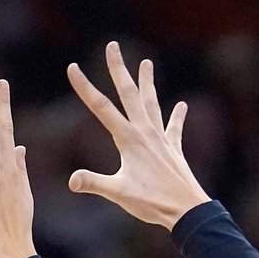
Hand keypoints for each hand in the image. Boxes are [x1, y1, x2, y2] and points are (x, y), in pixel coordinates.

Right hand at [66, 41, 209, 228]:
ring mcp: (161, 139)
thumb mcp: (119, 194)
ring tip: (146, 63)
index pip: (101, 108)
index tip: (72, 67)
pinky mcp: (174, 150)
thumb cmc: (153, 203)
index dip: (85, 87)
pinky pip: (175, 128)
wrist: (187, 211)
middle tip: (112, 46)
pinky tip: (182, 106)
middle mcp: (145, 133)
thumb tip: (72, 181)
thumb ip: (94, 183)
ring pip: (152, 104)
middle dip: (118, 69)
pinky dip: (177, 117)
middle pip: (129, 94)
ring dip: (147, 83)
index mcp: (129, 140)